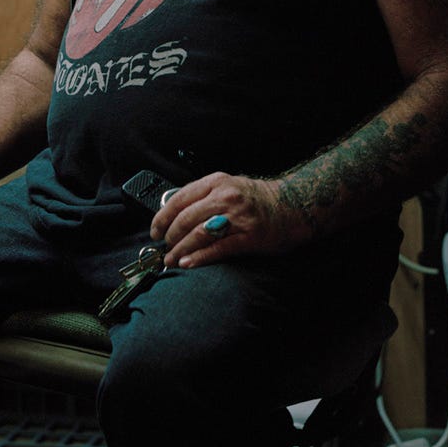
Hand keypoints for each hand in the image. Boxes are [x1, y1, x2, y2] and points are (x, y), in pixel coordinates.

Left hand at [149, 172, 311, 268]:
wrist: (292, 206)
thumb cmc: (257, 199)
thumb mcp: (228, 186)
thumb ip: (204, 196)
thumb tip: (174, 213)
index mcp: (217, 182)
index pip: (179, 199)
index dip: (162, 217)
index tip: (155, 231)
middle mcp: (226, 196)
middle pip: (186, 218)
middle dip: (170, 237)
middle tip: (164, 249)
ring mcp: (237, 217)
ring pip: (198, 234)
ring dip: (180, 250)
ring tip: (172, 261)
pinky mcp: (248, 237)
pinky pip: (218, 249)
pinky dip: (199, 258)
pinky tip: (188, 264)